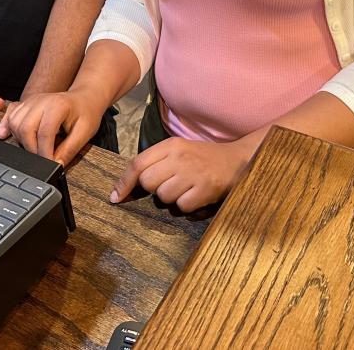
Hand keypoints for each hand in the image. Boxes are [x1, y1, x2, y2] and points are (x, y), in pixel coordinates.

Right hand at [0, 91, 103, 164]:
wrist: (84, 98)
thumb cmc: (86, 113)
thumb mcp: (85, 132)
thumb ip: (70, 149)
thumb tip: (56, 165)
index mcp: (57, 106)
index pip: (45, 133)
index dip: (46, 153)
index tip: (50, 164)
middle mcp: (41, 101)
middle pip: (25, 128)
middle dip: (32, 149)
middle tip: (43, 158)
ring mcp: (31, 101)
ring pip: (15, 122)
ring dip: (20, 139)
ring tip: (34, 148)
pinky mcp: (25, 104)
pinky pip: (10, 114)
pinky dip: (5, 124)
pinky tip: (4, 134)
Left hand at [111, 137, 251, 212]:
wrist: (237, 160)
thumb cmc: (203, 158)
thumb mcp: (178, 151)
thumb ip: (156, 163)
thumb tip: (126, 187)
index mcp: (170, 145)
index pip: (138, 164)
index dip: (124, 182)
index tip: (115, 197)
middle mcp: (179, 157)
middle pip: (148, 182)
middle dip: (154, 189)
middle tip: (170, 185)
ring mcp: (192, 173)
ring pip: (163, 197)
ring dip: (171, 199)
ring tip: (186, 189)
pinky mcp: (204, 189)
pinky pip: (181, 207)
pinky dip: (186, 207)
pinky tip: (196, 196)